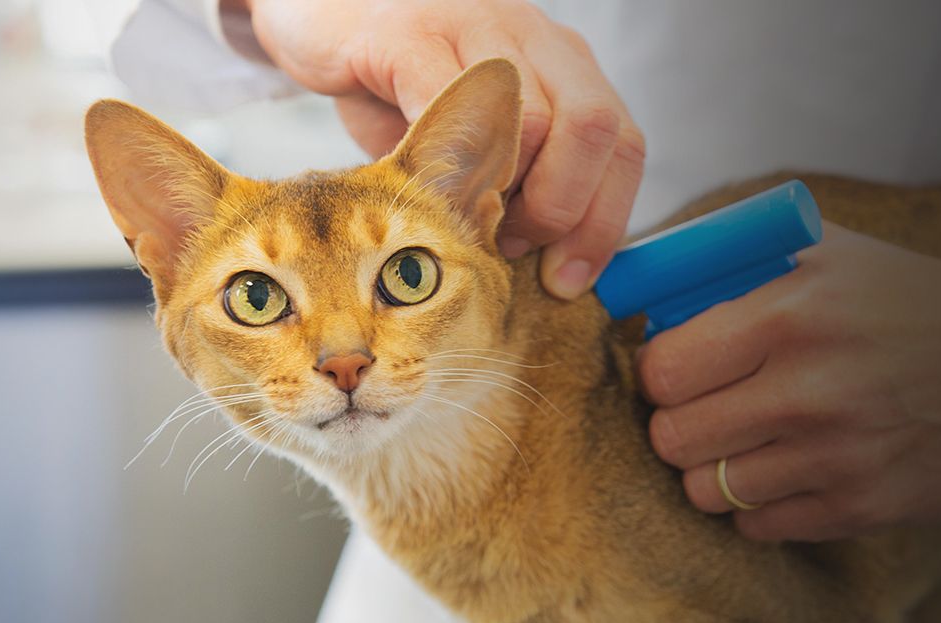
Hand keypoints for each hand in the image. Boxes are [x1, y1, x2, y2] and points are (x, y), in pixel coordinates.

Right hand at [235, 0, 643, 298]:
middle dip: (563, 212)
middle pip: (596, 130)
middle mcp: (534, 38)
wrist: (318, 21)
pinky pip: (451, 104)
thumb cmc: (392, 87)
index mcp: (561, 66)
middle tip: (511, 251)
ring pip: (537, 121)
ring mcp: (477, 27)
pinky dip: (444, 163)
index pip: (622, 145)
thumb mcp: (465, 137)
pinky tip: (420, 190)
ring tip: (463, 225)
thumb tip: (537, 264)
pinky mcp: (410, 34)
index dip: (604, 222)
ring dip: (507, 196)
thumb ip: (506, 182)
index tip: (566, 279)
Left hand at [639, 222, 940, 540]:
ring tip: (745, 441)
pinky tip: (785, 469)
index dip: (660, 372)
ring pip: (706, 490)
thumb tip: (629, 283)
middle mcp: (812, 391)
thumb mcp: (819, 253)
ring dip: (713, 468)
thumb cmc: (898, 300)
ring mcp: (839, 456)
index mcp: (791, 317)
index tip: (679, 369)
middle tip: (705, 409)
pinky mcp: (864, 507)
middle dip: (677, 423)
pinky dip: (757, 504)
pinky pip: (757, 526)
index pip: (662, 370)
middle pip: (673, 437)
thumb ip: (724, 262)